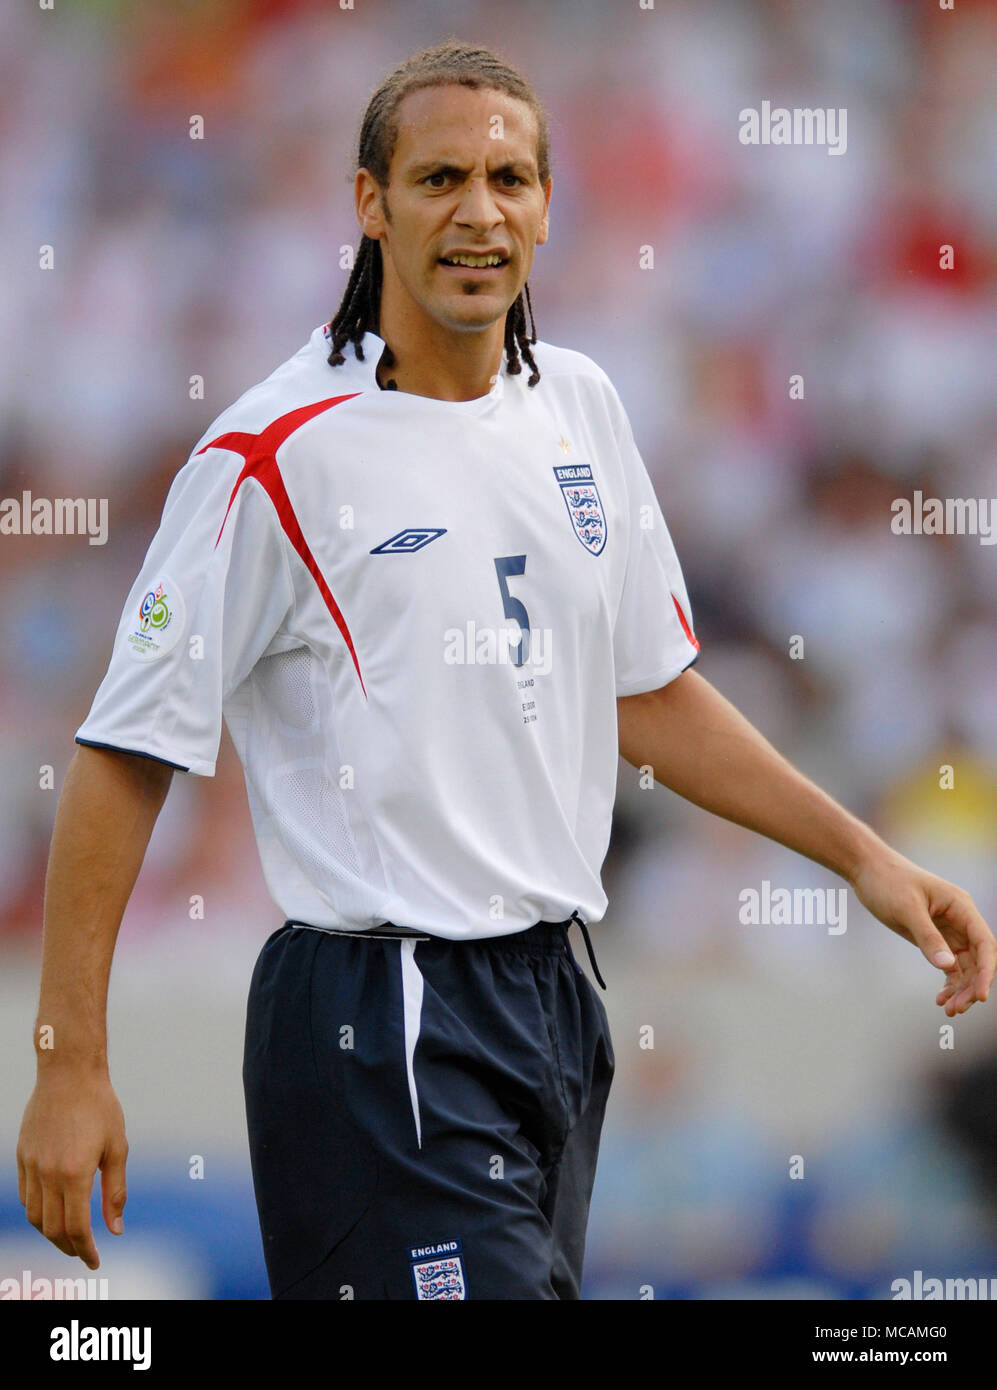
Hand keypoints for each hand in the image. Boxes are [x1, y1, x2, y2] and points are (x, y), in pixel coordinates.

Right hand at [16, 1068, 127, 1269]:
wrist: (69, 1072)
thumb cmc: (100, 1106)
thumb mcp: (117, 1148)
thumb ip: (115, 1191)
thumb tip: (116, 1229)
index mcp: (75, 1173)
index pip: (76, 1228)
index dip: (86, 1250)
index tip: (96, 1261)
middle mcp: (48, 1173)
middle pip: (52, 1228)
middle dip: (69, 1247)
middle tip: (84, 1253)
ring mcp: (31, 1165)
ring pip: (34, 1216)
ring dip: (50, 1232)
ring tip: (69, 1236)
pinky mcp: (22, 1155)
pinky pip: (26, 1195)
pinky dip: (38, 1211)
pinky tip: (52, 1210)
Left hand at [851, 847, 995, 1015]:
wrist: (867, 869)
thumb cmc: (888, 882)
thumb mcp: (906, 909)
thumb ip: (927, 937)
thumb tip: (948, 966)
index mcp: (961, 907)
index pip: (985, 944)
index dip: (987, 971)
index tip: (980, 997)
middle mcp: (960, 920)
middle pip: (978, 959)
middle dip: (971, 986)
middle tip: (956, 1009)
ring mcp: (948, 930)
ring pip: (964, 966)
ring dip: (960, 988)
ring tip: (948, 1010)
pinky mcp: (934, 937)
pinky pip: (949, 964)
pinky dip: (948, 983)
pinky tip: (940, 998)